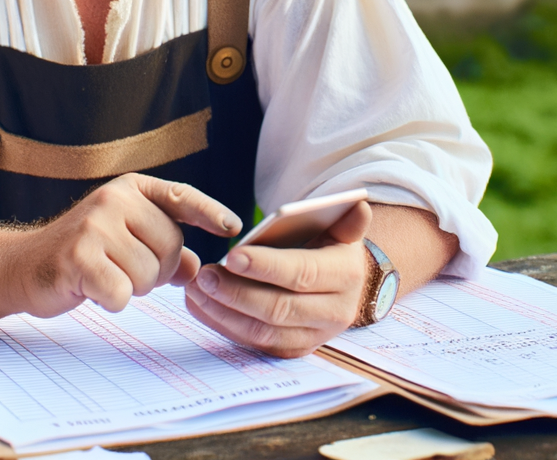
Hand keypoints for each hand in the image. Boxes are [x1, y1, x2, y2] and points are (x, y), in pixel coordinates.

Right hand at [11, 173, 241, 317]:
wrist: (22, 267)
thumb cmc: (84, 255)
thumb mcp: (127, 241)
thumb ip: (165, 250)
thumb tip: (199, 269)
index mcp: (132, 189)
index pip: (181, 196)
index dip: (210, 212)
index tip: (234, 228)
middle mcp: (115, 199)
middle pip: (172, 246)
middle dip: (158, 270)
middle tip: (126, 270)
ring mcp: (96, 225)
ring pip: (150, 273)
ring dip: (134, 287)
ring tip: (106, 276)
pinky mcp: (78, 257)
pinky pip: (123, 293)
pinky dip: (114, 300)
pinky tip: (93, 290)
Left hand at [185, 200, 370, 357]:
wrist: (346, 287)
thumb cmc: (332, 248)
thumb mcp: (341, 230)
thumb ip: (347, 220)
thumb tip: (360, 205)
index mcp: (345, 276)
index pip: (302, 273)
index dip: (266, 267)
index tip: (232, 255)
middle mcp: (334, 313)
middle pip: (278, 308)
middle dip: (237, 292)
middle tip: (205, 274)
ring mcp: (313, 337)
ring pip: (262, 331)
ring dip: (223, 312)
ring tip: (196, 289)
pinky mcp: (292, 350)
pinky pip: (254, 343)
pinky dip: (223, 325)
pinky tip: (202, 306)